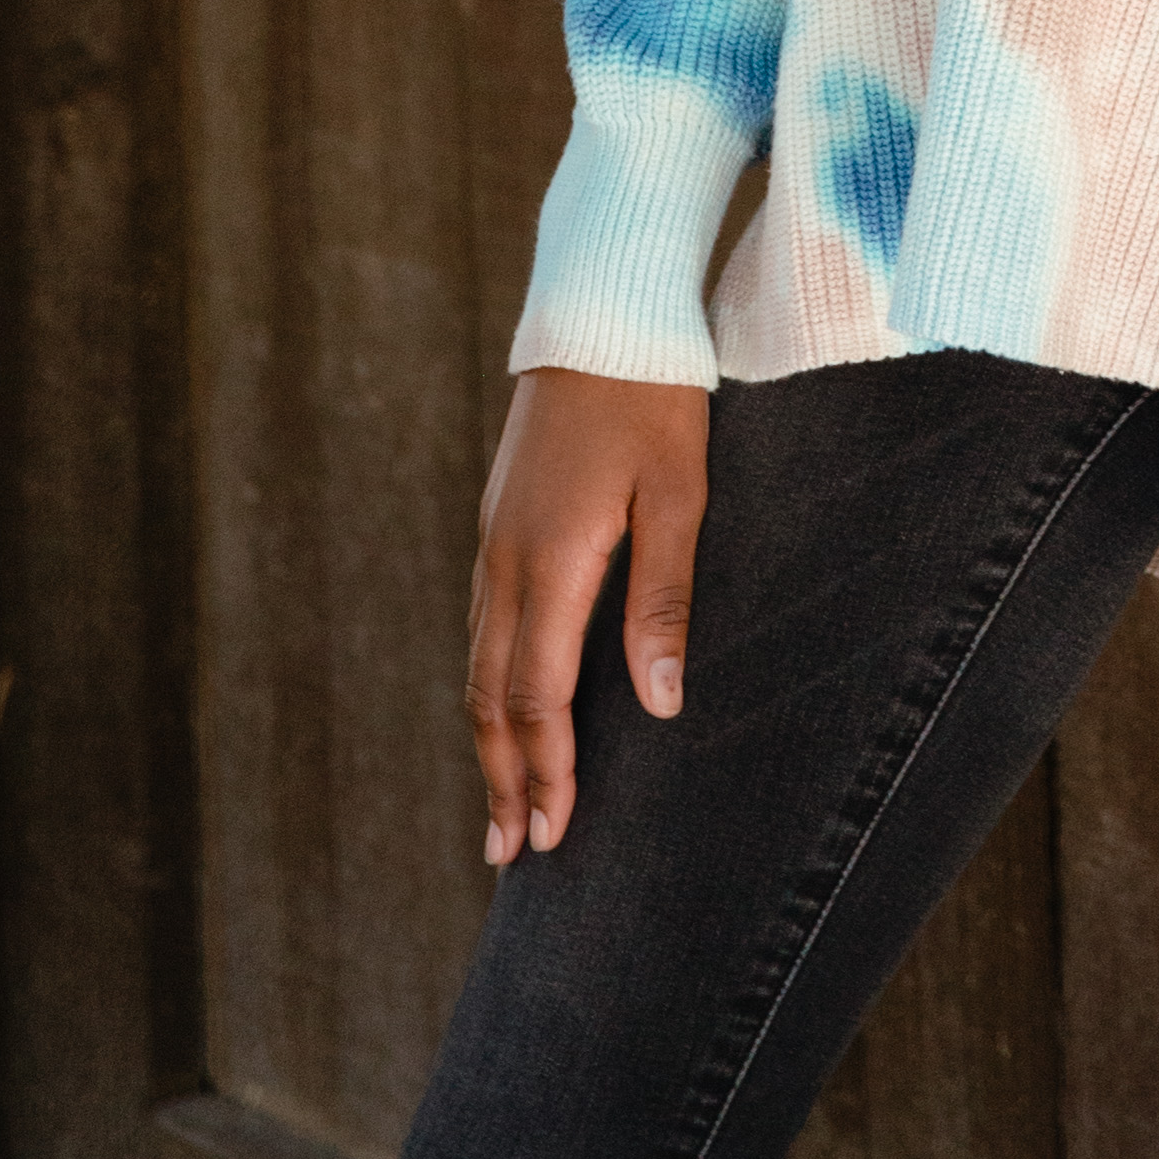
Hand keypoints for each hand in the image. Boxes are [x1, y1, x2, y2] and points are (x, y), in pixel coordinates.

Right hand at [464, 369, 707, 868]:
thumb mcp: (680, 493)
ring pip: (478, 663)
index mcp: (552, 562)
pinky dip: (488, 683)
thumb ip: (664, 599)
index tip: (551, 834)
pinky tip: (504, 703)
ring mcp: (495, 538)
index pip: (537, 696)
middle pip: (490, 696)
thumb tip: (659, 704)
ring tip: (501, 801)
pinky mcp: (499, 519)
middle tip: (511, 850)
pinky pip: (482, 624)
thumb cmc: (654, 397)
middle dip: (502, 777)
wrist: (601, 308)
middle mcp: (507, 561)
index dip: (543, 770)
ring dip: (488, 739)